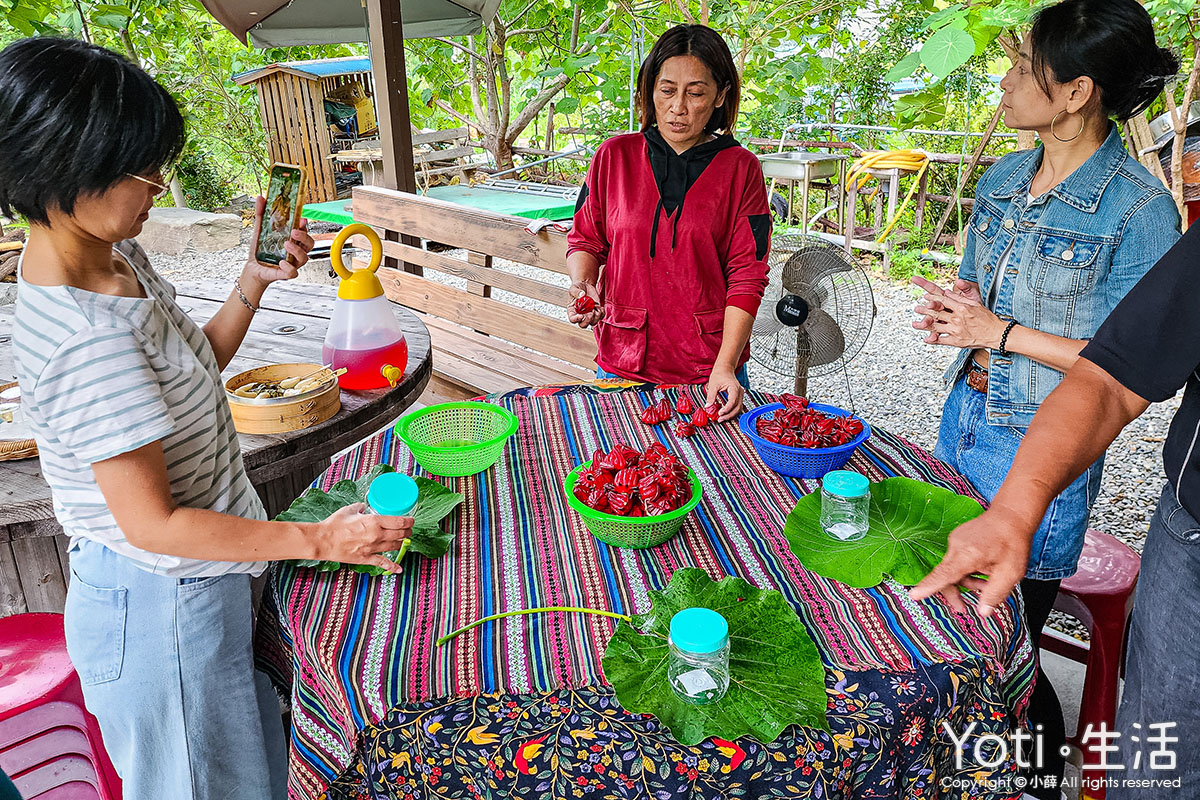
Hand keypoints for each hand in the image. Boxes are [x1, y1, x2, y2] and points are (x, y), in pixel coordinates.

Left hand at [243, 196, 314, 289]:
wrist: (252, 268)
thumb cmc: (260, 250)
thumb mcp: (259, 230)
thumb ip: (261, 214)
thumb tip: (260, 198)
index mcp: (292, 240)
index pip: (304, 231)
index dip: (305, 225)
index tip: (301, 219)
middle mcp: (295, 251)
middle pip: (310, 244)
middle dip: (304, 236)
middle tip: (294, 231)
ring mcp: (292, 263)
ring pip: (304, 258)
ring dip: (297, 250)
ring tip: (286, 244)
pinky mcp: (286, 274)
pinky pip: (293, 273)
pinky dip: (289, 267)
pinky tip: (281, 262)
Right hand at [314, 503, 412, 573]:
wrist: (323, 541)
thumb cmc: (334, 525)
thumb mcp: (349, 510)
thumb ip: (359, 507)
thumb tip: (363, 506)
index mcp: (374, 521)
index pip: (399, 522)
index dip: (409, 521)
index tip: (411, 521)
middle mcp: (376, 535)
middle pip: (400, 534)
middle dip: (407, 532)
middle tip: (409, 530)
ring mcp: (372, 548)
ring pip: (394, 546)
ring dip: (401, 543)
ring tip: (404, 541)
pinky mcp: (366, 558)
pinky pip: (383, 563)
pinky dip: (392, 566)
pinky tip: (399, 569)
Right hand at [567, 281, 602, 327]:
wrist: (586, 286)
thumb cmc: (577, 288)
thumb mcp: (574, 288)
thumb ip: (576, 292)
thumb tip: (582, 294)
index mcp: (572, 311)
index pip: (573, 320)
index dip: (577, 319)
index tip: (581, 315)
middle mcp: (580, 315)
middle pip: (583, 325)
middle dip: (588, 320)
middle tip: (590, 312)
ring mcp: (589, 314)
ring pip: (593, 322)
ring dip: (596, 316)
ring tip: (595, 306)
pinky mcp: (596, 312)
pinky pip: (600, 317)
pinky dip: (602, 313)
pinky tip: (600, 306)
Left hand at [705, 366, 743, 421]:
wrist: (724, 369)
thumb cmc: (720, 375)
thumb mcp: (713, 385)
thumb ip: (711, 396)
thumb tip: (708, 406)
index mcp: (734, 388)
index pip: (733, 401)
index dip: (727, 409)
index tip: (720, 413)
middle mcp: (740, 392)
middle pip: (738, 407)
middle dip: (729, 415)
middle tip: (720, 419)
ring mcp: (740, 395)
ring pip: (739, 409)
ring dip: (731, 415)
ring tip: (721, 418)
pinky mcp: (738, 397)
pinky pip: (737, 407)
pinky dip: (732, 412)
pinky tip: (725, 414)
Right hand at [908, 505, 1031, 615]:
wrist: (1012, 514)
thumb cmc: (1013, 542)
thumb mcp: (1011, 572)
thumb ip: (995, 593)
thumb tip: (982, 612)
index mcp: (968, 555)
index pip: (944, 574)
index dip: (929, 586)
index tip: (914, 595)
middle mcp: (957, 546)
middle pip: (946, 575)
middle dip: (954, 593)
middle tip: (963, 609)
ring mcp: (956, 541)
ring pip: (953, 569)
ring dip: (966, 581)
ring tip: (986, 585)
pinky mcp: (958, 539)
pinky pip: (957, 561)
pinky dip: (967, 570)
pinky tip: (984, 571)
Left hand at [912, 278, 1004, 348]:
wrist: (996, 334)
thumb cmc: (987, 318)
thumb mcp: (975, 304)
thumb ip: (960, 298)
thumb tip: (947, 292)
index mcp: (962, 308)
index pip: (944, 301)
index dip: (933, 299)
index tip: (926, 298)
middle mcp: (957, 319)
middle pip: (937, 313)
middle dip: (925, 310)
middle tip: (916, 308)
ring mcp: (956, 331)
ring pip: (936, 326)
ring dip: (925, 324)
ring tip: (916, 323)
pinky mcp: (956, 341)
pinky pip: (941, 340)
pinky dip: (932, 340)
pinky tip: (926, 338)